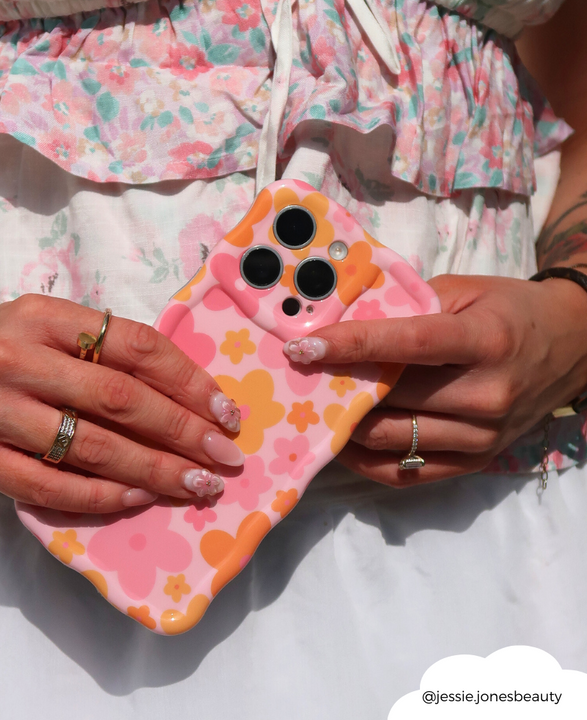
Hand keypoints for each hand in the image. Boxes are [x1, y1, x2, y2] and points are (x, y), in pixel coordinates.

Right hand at [0, 295, 243, 510]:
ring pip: (92, 447)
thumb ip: (107, 348)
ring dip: (155, 469)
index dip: (189, 379)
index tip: (225, 409)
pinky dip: (102, 496)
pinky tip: (140, 497)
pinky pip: (50, 486)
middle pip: (120, 400)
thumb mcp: (50, 324)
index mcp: (45, 317)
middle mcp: (16, 359)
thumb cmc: (2, 343)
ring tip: (198, 483)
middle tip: (225, 454)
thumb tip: (188, 393)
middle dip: (183, 431)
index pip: (135, 346)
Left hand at [285, 274, 586, 485]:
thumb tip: (347, 322)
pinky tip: (343, 440)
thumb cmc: (511, 311)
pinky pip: (407, 473)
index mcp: (485, 342)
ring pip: (392, 439)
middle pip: (393, 398)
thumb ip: (410, 305)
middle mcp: (487, 395)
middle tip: (299, 376)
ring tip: (315, 406)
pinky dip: (367, 460)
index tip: (305, 348)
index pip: (408, 345)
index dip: (352, 345)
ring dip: (346, 425)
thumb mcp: (466, 290)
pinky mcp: (476, 463)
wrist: (571, 348)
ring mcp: (482, 437)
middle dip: (339, 386)